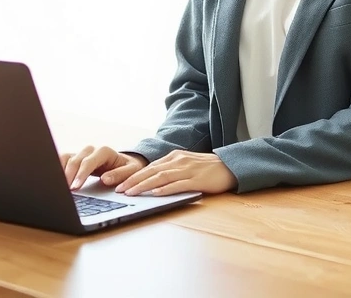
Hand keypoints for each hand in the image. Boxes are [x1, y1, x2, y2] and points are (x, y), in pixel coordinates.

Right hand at [60, 145, 147, 190]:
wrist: (126, 163)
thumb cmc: (129, 168)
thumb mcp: (132, 171)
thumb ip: (120, 174)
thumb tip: (105, 179)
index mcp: (104, 151)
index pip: (88, 162)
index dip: (81, 174)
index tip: (75, 187)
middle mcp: (91, 150)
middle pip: (75, 160)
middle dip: (68, 175)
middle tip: (64, 191)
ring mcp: (82, 154)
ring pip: (66, 158)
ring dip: (59, 171)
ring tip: (56, 186)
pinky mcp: (75, 159)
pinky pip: (62, 160)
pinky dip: (56, 169)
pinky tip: (54, 180)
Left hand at [116, 150, 236, 196]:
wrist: (230, 165)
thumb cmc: (207, 168)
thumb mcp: (186, 164)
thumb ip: (171, 170)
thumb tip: (152, 181)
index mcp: (175, 156)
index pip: (150, 166)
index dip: (134, 175)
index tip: (120, 184)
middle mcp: (179, 161)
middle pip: (152, 171)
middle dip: (134, 181)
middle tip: (119, 190)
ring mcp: (188, 170)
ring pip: (162, 177)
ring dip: (145, 185)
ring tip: (132, 193)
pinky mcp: (198, 180)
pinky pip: (179, 184)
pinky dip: (166, 189)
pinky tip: (156, 193)